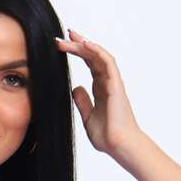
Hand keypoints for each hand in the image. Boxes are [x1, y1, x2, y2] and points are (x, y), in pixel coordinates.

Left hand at [55, 27, 141, 157]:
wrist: (118, 145)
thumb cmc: (107, 135)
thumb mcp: (88, 117)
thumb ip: (82, 102)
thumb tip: (75, 88)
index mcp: (101, 88)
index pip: (89, 64)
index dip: (77, 52)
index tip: (62, 44)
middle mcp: (107, 82)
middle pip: (93, 56)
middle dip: (78, 44)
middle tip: (63, 35)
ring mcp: (112, 82)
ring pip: (99, 55)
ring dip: (85, 45)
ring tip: (70, 36)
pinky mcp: (116, 84)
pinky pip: (108, 62)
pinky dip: (97, 51)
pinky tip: (86, 44)